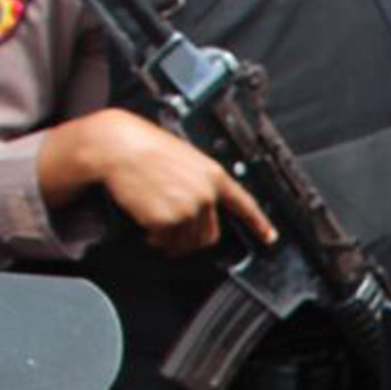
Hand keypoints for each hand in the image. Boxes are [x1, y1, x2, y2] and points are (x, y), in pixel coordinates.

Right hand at [37, 108, 276, 255]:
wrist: (121, 147)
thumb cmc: (146, 149)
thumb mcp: (186, 159)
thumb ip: (199, 181)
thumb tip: (200, 204)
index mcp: (214, 175)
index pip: (244, 204)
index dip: (259, 223)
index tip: (269, 237)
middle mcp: (206, 193)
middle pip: (210, 235)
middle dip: (191, 239)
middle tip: (173, 233)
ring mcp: (188, 207)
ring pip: (187, 242)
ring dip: (171, 241)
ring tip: (156, 226)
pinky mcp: (167, 219)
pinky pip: (164, 242)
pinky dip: (155, 239)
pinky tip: (146, 226)